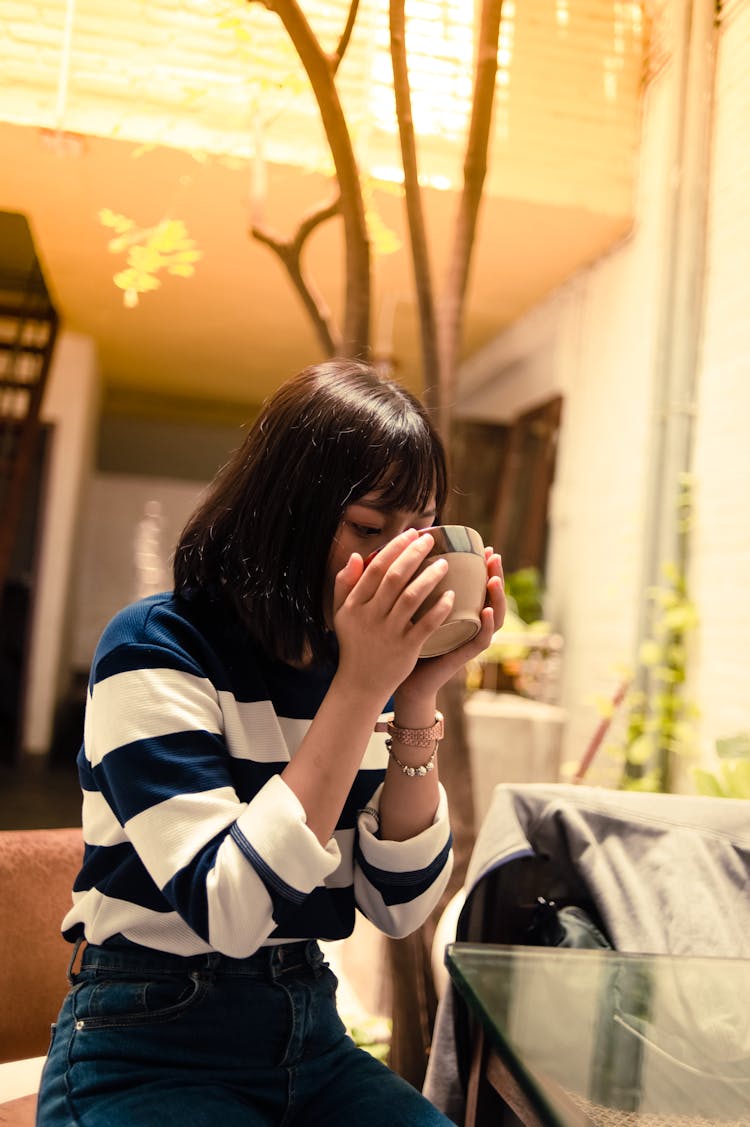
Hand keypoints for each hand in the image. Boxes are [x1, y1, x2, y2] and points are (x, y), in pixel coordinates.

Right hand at [331, 529, 456, 701]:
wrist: (360, 683)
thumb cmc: (354, 644)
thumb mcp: (340, 614)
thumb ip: (344, 584)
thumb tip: (354, 556)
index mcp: (354, 605)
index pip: (375, 568)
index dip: (394, 548)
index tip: (410, 534)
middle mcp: (370, 616)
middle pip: (394, 578)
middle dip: (414, 555)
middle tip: (431, 540)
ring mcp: (388, 633)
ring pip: (411, 598)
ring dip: (429, 577)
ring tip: (445, 564)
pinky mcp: (406, 649)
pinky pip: (425, 625)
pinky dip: (439, 609)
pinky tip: (452, 596)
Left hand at [394, 547, 505, 704]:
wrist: (397, 679)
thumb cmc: (398, 641)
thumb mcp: (401, 609)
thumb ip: (398, 585)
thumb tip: (383, 553)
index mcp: (455, 610)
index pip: (477, 586)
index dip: (483, 566)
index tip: (484, 546)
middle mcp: (466, 623)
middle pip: (490, 596)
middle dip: (495, 574)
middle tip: (494, 555)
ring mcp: (466, 639)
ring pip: (494, 617)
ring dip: (497, 597)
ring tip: (494, 578)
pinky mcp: (461, 656)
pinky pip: (481, 640)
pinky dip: (487, 626)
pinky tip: (487, 611)